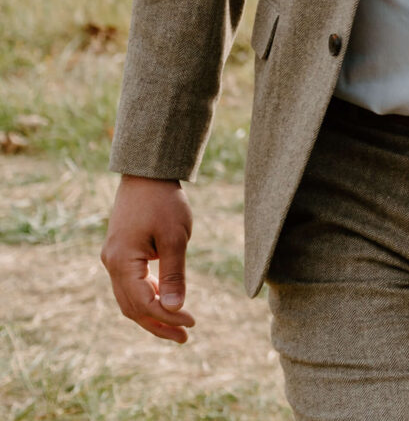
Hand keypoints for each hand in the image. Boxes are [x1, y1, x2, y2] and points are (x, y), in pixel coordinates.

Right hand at [101, 176, 195, 343]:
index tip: (191, 323)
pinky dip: (148, 298)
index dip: (167, 316)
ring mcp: (113, 261)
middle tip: (185, 337)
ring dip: (152, 315)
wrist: (146, 176)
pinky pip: (131, 286)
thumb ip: (174, 274)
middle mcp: (111, 265)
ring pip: (129, 299)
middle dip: (158, 324)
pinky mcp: (120, 256)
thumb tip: (176, 309)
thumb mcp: (175, 238)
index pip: (143, 302)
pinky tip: (168, 304)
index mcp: (122, 262)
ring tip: (179, 327)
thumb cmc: (164, 203)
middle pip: (132, 307)